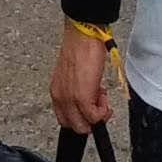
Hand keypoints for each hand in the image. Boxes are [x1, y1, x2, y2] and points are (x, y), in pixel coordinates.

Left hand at [49, 21, 116, 135]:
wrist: (83, 35)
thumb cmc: (80, 48)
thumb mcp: (74, 75)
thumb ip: (77, 90)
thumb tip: (89, 99)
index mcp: (57, 92)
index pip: (66, 119)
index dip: (82, 118)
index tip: (92, 109)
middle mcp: (60, 98)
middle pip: (74, 126)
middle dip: (91, 120)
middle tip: (100, 106)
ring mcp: (69, 100)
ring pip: (83, 126)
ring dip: (97, 116)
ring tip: (102, 98)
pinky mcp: (82, 98)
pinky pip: (94, 118)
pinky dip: (103, 112)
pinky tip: (104, 96)